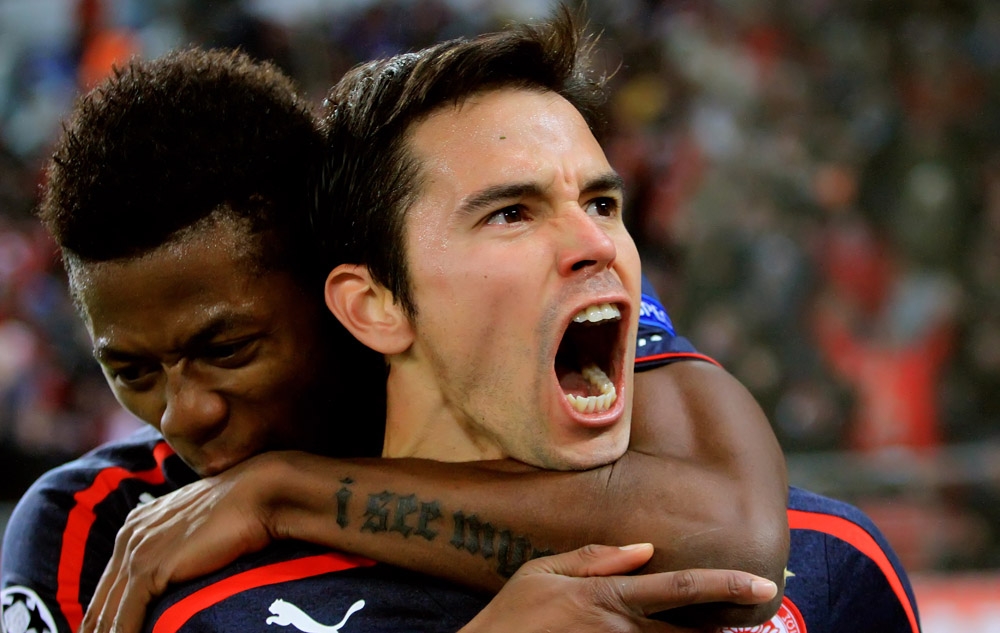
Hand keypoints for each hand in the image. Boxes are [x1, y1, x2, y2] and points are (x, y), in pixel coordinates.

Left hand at [80, 455, 278, 632]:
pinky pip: (126, 618)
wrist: (255, 495)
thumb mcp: (196, 527)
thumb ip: (178, 546)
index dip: (102, 616)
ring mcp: (136, 552)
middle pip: (100, 602)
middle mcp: (128, 537)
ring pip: (108, 614)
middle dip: (97, 630)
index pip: (109, 583)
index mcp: (136, 526)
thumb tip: (181, 570)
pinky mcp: (149, 569)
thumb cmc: (239, 510)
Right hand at [458, 543, 777, 632]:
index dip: (727, 584)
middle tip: (757, 627)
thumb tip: (643, 549)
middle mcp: (621, 630)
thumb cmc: (508, 617)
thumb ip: (594, 557)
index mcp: (608, 596)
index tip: (764, 584)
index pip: (682, 587)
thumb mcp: (541, 572)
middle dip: (728, 632)